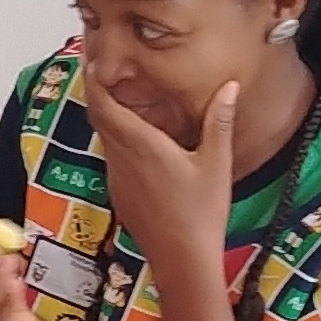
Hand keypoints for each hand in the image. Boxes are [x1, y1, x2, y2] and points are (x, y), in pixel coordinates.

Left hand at [85, 80, 239, 269]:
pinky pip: (112, 158)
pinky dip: (116, 140)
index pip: (104, 106)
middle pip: (98, 119)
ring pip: (104, 139)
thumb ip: (219, 122)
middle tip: (102, 68)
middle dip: (97, 92)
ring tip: (118, 96)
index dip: (93, 81)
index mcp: (142, 146)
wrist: (182, 261)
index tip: (92, 59)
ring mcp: (117, 179)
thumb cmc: (200, 215)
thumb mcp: (216, 164)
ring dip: (107, 116)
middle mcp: (122, 160)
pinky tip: (134, 139)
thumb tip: (228, 88)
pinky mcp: (121, 195)